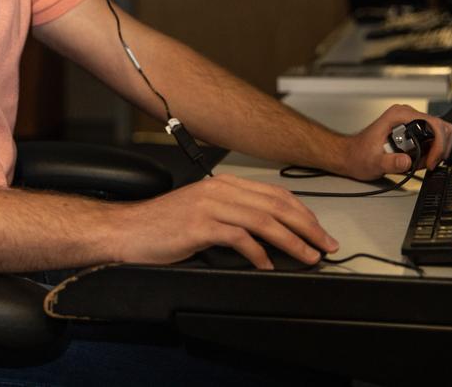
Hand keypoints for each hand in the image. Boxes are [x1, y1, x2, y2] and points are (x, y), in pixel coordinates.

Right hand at [110, 174, 338, 269]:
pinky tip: (268, 266)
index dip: (303, 213)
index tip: (319, 231)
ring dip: (292, 241)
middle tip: (325, 245)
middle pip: (275, 205)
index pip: (274, 194)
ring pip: (264, 220)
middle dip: (307, 226)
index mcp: (223, 185)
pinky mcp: (199, 225)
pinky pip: (239, 238)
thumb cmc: (161, 227)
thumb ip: (232, 217)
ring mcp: (209, 206)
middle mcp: (219, 190)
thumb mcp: (201, 214)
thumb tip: (267, 238)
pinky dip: (259, 253)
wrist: (126, 230)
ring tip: (308, 257)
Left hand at [340, 104, 451, 179]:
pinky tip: (418, 160)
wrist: (351, 155)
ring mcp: (411, 121)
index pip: (433, 123)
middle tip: (428, 163)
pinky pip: (433, 138)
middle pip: (442, 127)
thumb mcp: (374, 163)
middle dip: (439, 149)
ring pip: (440, 133)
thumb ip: (391, 163)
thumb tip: (407, 160)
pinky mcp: (413, 130)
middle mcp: (406, 115)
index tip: (431, 161)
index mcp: (398, 115)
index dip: (438, 145)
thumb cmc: (359, 154)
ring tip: (420, 162)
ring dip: (436, 151)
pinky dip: (431, 152)